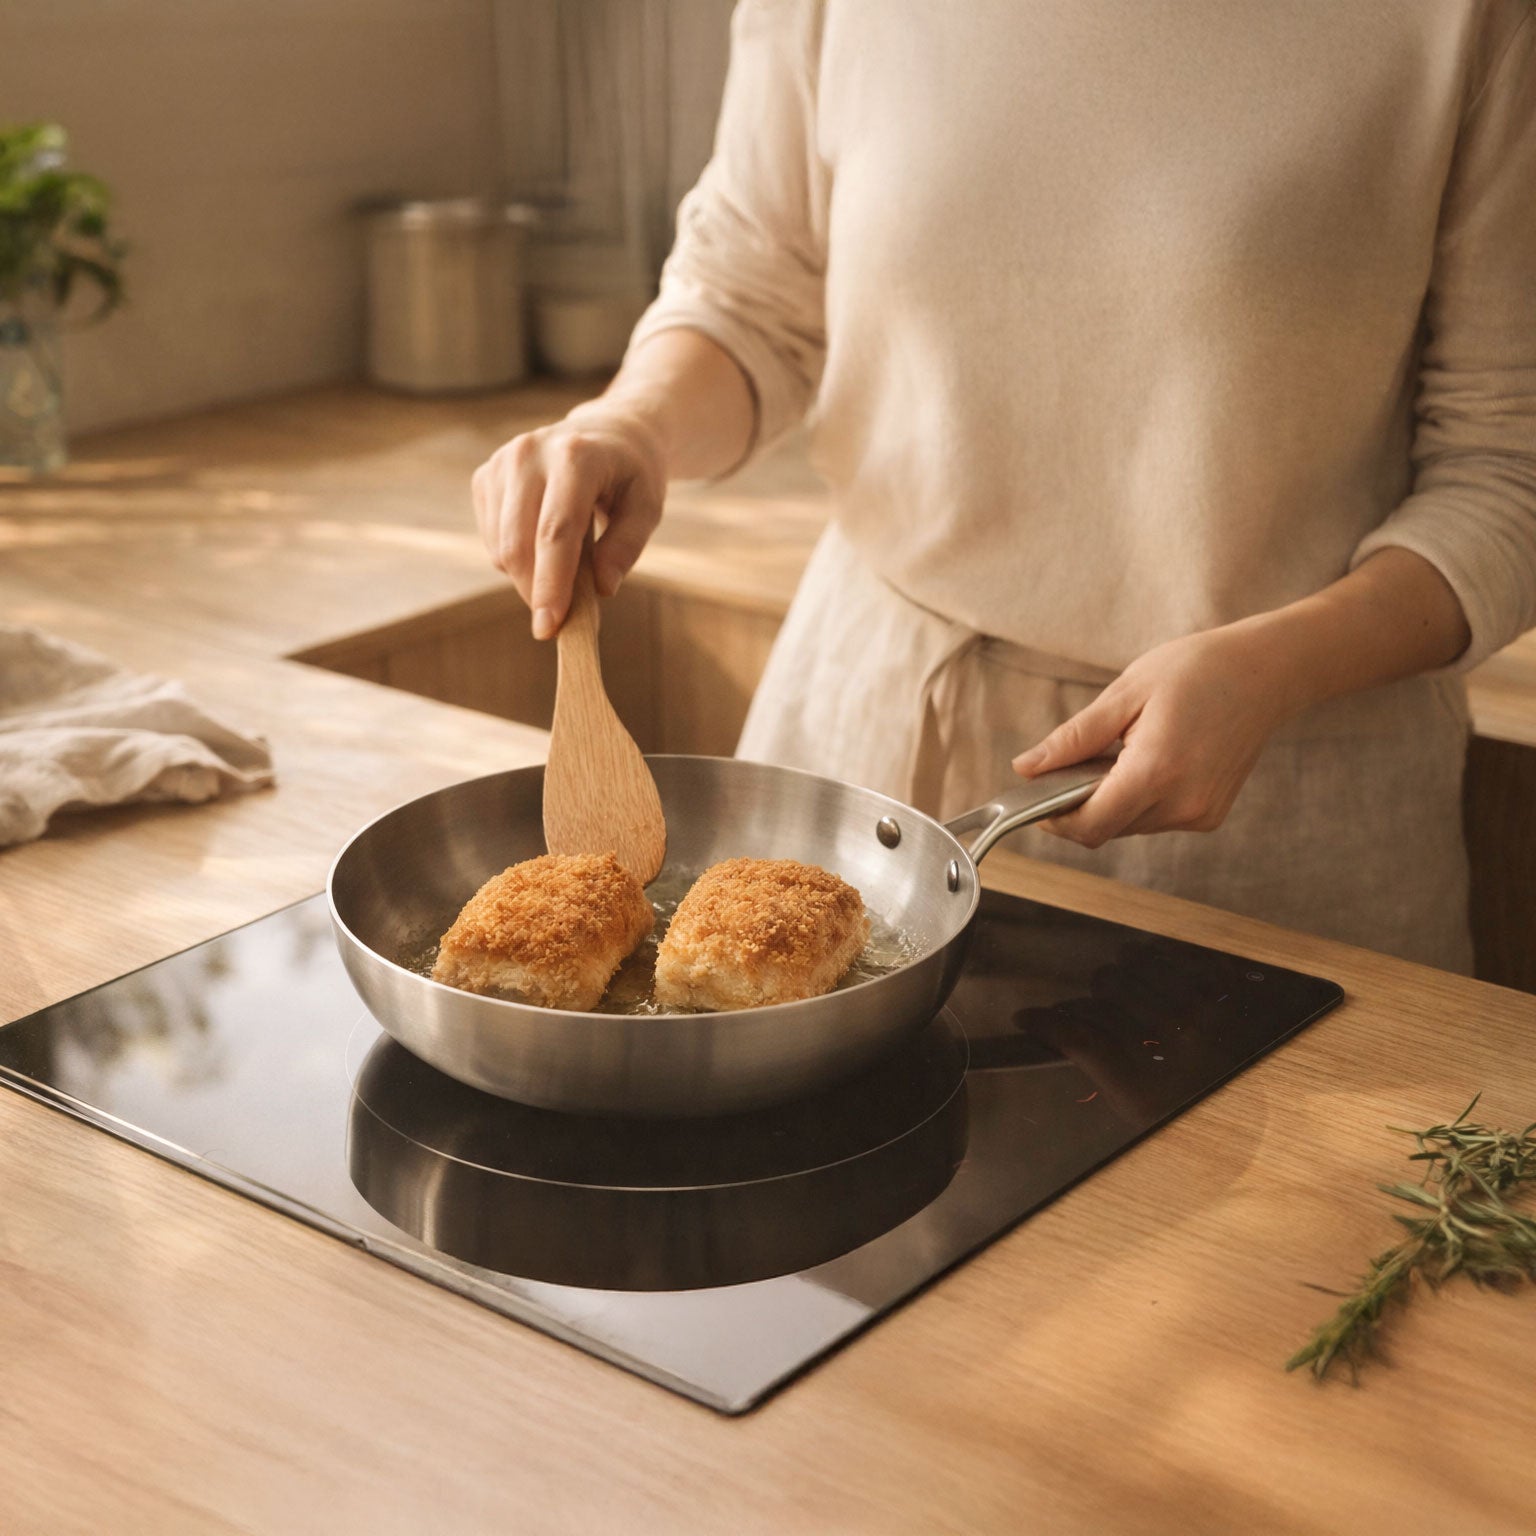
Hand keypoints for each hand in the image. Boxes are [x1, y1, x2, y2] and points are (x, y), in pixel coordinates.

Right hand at [472, 409, 665, 638]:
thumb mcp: (649, 506)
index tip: (549, 627)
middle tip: (561, 621)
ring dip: (528, 577)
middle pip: (519, 544)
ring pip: (500, 547)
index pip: (556, 531)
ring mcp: (501, 463)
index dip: (551, 584)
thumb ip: (627, 546)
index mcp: (575, 457)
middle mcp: (529, 454)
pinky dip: (516, 560)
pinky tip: (544, 546)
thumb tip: (602, 588)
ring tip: (566, 568)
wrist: (608, 432)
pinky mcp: (485, 476)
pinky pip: (491, 540)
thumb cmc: (631, 475)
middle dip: (536, 592)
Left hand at [1011, 623, 1303, 846]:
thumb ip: (1073, 738)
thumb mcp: (1125, 694)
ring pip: (1129, 826)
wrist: (1268, 671)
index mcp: (1156, 771)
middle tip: (1071, 764)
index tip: (1036, 798)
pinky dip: (1138, 800)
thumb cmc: (1197, 670)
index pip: (1090, 825)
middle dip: (1078, 806)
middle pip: (1106, 829)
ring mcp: (1200, 813)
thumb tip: (1026, 768)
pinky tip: (1146, 762)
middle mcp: (1182, 803)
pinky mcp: (1210, 814)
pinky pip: (1156, 819)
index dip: (1055, 819)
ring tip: (1115, 755)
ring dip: (1109, 802)